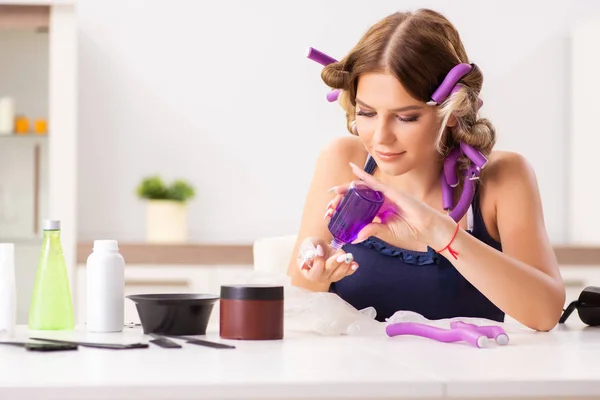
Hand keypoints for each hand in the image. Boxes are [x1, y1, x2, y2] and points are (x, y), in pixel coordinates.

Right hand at [297, 236, 358, 282]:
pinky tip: (354, 264)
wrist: (320, 246)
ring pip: (338, 275)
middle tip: (341, 255)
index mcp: (309, 272)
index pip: (314, 272)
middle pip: (327, 273)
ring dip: (344, 266)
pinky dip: (351, 268)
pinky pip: (346, 273)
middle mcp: (320, 277)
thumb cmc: (312, 246)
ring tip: (349, 257)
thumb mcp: (308, 244)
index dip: (318, 261)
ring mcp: (331, 276)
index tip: (320, 249)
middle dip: (335, 263)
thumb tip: (316, 251)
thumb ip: (310, 248)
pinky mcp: (340, 272)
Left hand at [327, 163, 455, 249]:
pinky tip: (353, 169)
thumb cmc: (411, 229)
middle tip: (330, 204)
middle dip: (341, 198)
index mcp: (378, 210)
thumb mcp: (387, 231)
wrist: (428, 228)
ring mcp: (385, 194)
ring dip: (346, 189)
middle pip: (356, 196)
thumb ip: (372, 230)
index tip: (330, 211)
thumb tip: (356, 238)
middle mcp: (380, 200)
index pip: (357, 206)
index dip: (344, 206)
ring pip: (362, 188)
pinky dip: (363, 176)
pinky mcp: (391, 191)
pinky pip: (374, 182)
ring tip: (334, 192)